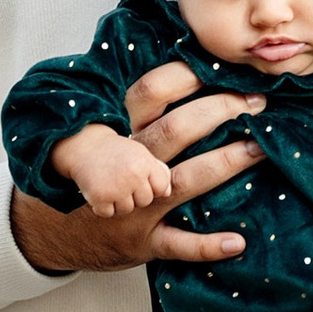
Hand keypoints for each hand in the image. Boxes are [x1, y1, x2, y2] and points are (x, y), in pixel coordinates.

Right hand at [11, 60, 265, 274]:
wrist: (53, 231)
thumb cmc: (95, 175)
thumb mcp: (107, 136)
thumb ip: (140, 110)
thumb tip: (194, 66)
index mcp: (120, 132)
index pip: (151, 92)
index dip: (187, 75)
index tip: (224, 68)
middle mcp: (128, 165)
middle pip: (176, 131)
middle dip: (219, 112)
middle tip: (258, 103)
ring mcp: (137, 207)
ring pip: (184, 181)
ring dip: (224, 164)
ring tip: (259, 150)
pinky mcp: (144, 242)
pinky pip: (178, 244)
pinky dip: (208, 245)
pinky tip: (238, 241)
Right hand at [52, 125, 173, 219]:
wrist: (86, 147)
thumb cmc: (118, 153)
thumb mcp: (142, 155)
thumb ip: (160, 173)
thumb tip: (167, 193)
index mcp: (146, 163)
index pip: (160, 188)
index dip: (150, 185)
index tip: (139, 177)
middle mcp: (132, 176)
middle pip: (144, 201)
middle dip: (134, 194)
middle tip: (121, 180)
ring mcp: (116, 188)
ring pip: (126, 209)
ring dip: (118, 201)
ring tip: (111, 184)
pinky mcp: (99, 198)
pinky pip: (107, 213)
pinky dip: (102, 206)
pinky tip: (100, 191)